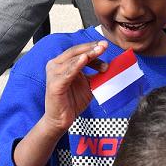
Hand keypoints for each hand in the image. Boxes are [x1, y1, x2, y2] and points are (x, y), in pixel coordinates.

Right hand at [12, 42, 108, 165]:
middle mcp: (55, 65)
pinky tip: (84, 60)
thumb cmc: (72, 101)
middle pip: (75, 52)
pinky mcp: (54, 84)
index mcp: (62, 63)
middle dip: (90, 48)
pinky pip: (67, 73)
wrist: (61, 120)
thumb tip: (112, 66)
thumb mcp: (88, 84)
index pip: (78, 52)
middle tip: (104, 45)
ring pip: (72, 60)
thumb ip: (96, 74)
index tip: (104, 45)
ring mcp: (53, 74)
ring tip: (98, 51)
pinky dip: (76, 65)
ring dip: (87, 55)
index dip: (91, 47)